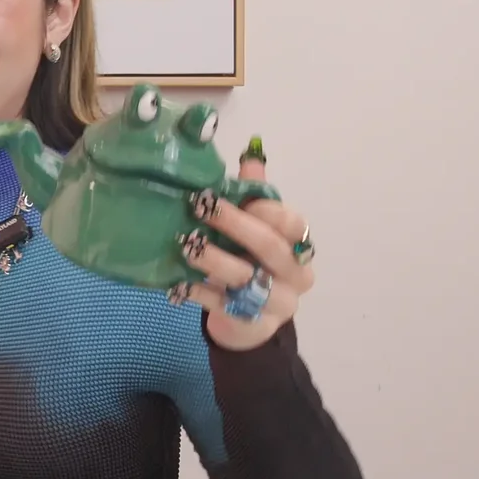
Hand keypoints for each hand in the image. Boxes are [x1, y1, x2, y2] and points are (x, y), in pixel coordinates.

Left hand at [181, 150, 314, 350]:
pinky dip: (199, 291)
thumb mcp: (256, 228)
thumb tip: (251, 152)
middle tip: (199, 208)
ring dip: (212, 259)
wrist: (248, 321)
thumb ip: (256, 194)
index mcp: (300, 245)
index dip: (263, 208)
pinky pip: (223, 305)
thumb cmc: (251, 263)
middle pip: (270, 247)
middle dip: (234, 225)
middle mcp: (296, 274)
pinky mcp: (254, 326)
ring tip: (185, 244)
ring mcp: (278, 303)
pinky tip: (178, 282)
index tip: (229, 196)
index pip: (292, 223)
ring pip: (246, 278)